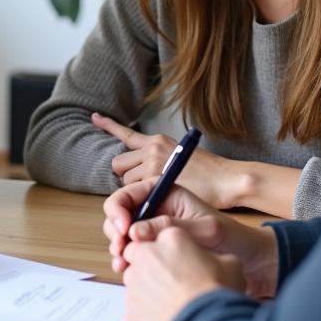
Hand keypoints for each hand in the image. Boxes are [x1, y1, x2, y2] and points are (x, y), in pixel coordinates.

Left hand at [92, 112, 249, 207]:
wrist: (226, 179)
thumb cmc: (208, 173)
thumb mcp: (180, 156)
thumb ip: (158, 158)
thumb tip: (143, 168)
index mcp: (157, 141)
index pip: (126, 133)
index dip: (107, 125)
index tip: (93, 117)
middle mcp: (151, 148)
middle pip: (118, 164)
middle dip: (125, 177)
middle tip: (144, 188)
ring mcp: (152, 163)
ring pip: (125, 181)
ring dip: (135, 191)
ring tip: (157, 196)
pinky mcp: (156, 180)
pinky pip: (136, 193)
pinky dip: (143, 201)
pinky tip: (157, 202)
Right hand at [103, 178, 278, 297]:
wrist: (247, 260)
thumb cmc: (231, 237)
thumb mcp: (205, 229)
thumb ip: (171, 227)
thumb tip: (136, 231)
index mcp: (165, 192)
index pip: (129, 193)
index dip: (118, 208)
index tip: (123, 229)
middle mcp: (155, 207)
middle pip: (120, 214)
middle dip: (115, 231)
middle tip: (121, 250)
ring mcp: (153, 228)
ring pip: (122, 234)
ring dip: (118, 247)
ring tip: (123, 263)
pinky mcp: (155, 247)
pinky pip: (132, 251)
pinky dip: (125, 259)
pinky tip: (127, 269)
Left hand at [123, 227, 245, 320]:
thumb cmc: (219, 292)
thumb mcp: (230, 264)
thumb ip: (212, 257)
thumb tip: (211, 263)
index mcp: (171, 238)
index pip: (158, 235)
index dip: (167, 249)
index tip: (178, 261)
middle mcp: (146, 256)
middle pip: (136, 253)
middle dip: (146, 263)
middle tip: (168, 281)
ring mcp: (134, 285)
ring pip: (133, 282)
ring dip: (145, 289)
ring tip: (168, 304)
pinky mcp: (130, 312)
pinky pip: (134, 310)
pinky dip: (145, 315)